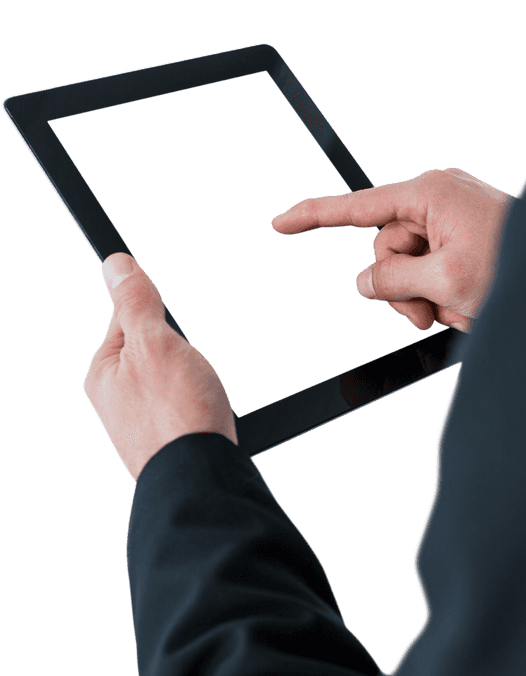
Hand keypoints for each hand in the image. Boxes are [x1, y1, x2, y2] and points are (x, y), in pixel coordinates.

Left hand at [83, 253, 236, 481]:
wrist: (201, 477)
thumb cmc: (178, 414)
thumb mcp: (155, 343)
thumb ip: (136, 302)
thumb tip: (115, 265)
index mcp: (103, 372)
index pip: (125, 317)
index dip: (156, 313)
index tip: (171, 326)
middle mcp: (115, 399)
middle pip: (153, 348)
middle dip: (180, 349)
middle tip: (191, 368)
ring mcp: (140, 421)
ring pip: (172, 377)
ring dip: (192, 377)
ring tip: (200, 392)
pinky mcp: (166, 439)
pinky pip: (183, 403)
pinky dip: (198, 400)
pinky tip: (205, 410)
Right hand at [271, 167, 513, 332]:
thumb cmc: (520, 266)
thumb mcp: (444, 282)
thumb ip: (392, 280)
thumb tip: (366, 280)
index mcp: (429, 194)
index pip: (356, 207)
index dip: (312, 216)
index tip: (278, 223)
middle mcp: (438, 198)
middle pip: (385, 250)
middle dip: (402, 287)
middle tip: (431, 309)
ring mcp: (454, 217)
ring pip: (408, 266)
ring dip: (426, 296)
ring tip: (460, 306)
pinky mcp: (466, 235)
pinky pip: (435, 267)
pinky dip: (446, 291)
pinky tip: (471, 300)